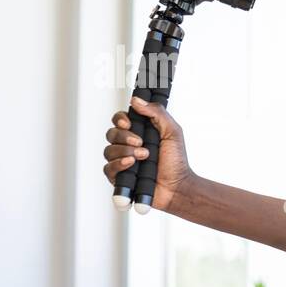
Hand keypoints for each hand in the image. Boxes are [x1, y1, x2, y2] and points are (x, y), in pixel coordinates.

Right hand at [102, 96, 194, 212]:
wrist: (178, 186)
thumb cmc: (176, 161)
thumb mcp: (172, 131)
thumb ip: (157, 113)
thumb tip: (136, 100)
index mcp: (139, 133)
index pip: (119, 120)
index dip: (120, 119)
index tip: (128, 123)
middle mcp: (128, 146)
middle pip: (111, 133)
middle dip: (125, 136)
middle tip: (141, 142)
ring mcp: (122, 161)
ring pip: (108, 150)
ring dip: (125, 151)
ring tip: (143, 156)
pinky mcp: (119, 177)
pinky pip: (107, 168)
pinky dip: (118, 164)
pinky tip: (131, 164)